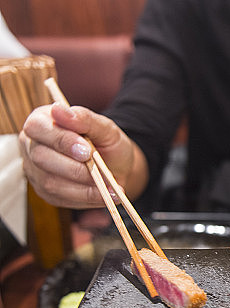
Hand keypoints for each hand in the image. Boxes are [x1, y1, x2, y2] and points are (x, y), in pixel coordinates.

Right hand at [19, 102, 141, 208]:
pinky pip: (61, 198)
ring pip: (50, 182)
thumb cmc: (106, 142)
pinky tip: (105, 195)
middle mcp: (33, 146)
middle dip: (74, 167)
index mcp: (42, 121)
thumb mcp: (104, 127)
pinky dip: (86, 198)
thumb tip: (59, 109)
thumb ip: (84, 118)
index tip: (87, 150)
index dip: (61, 140)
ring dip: (83, 187)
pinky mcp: (46, 192)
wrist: (118, 166)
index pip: (37, 128)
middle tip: (101, 172)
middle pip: (40, 157)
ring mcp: (36, 171)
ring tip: (110, 186)